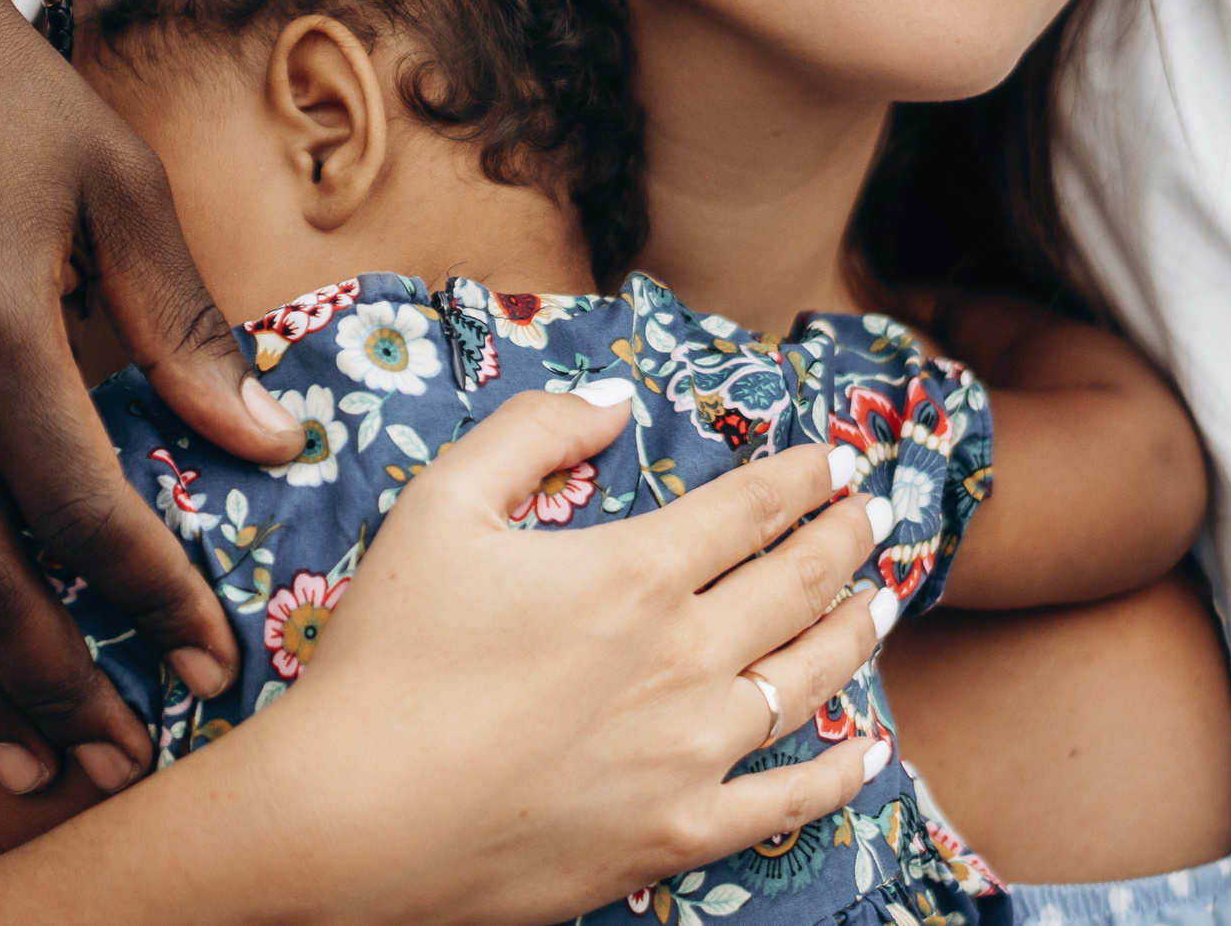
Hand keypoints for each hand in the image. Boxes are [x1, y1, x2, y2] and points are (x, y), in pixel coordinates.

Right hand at [0, 391, 892, 925]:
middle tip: (873, 514)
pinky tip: (869, 752)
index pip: (751, 508)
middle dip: (846, 538)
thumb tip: (614, 394)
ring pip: (810, 680)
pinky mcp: (675, 836)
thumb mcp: (440, 505)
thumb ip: (532, 432)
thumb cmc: (385, 656)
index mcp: (635, 571)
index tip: (836, 461)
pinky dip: (840, 773)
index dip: (803, 477)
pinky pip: (787, 802)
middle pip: (798, 583)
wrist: (349, 818)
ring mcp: (689, 753)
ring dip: (857, 631)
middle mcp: (685, 658)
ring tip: (881, 601)